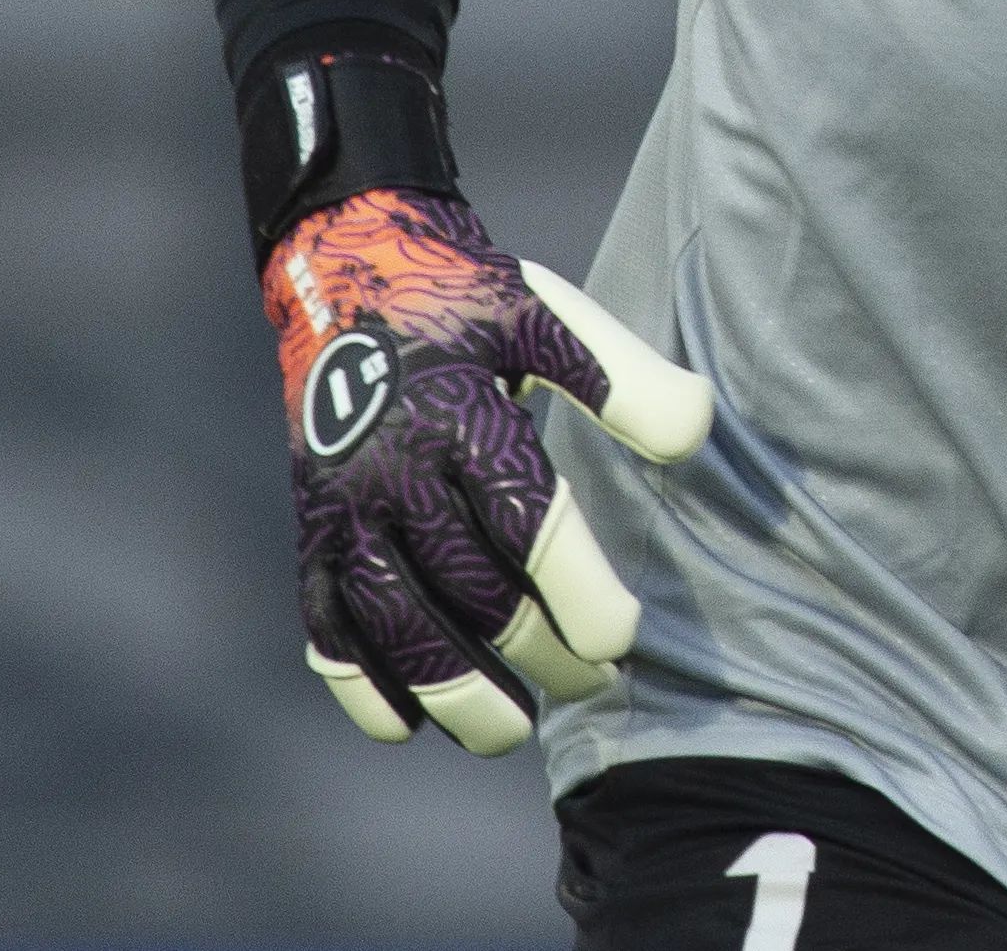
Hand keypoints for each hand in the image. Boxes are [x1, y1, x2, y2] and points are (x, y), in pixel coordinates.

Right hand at [265, 187, 714, 750]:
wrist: (348, 273)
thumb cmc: (472, 304)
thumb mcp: (552, 316)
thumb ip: (626, 378)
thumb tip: (697, 435)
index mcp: (463, 415)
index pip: (530, 526)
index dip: (581, 593)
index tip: (624, 638)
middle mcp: (394, 470)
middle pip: (472, 589)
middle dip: (539, 651)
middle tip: (596, 682)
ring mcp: (343, 509)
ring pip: (393, 626)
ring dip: (451, 691)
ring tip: (510, 732)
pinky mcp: (309, 533)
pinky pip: (325, 629)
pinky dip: (360, 686)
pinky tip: (405, 726)